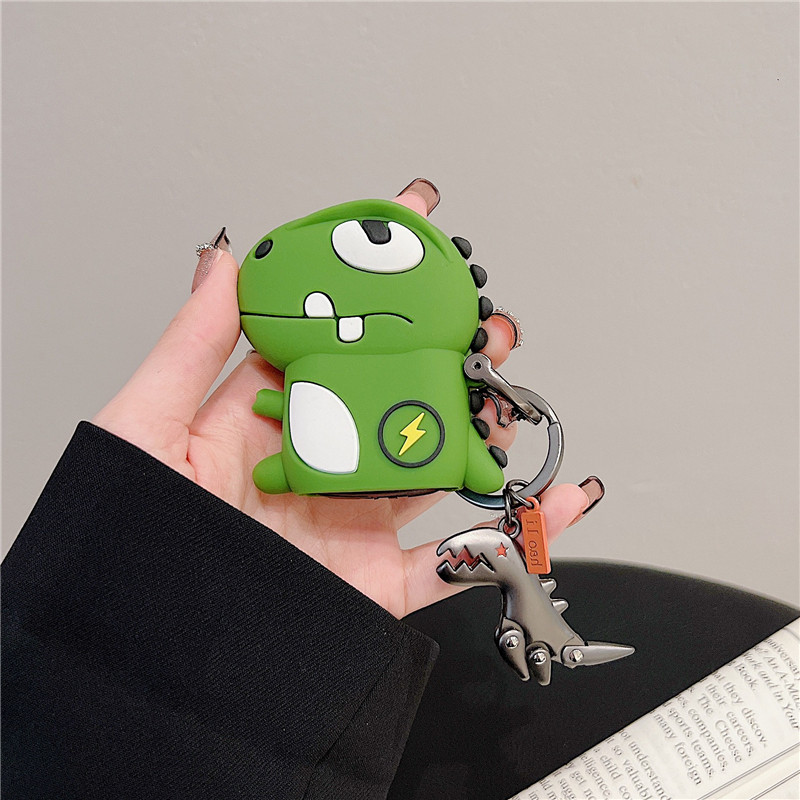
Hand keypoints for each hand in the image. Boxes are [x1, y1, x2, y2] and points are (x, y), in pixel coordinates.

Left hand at [93, 183, 595, 617]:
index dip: (375, 287)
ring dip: (484, 424)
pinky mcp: (376, 587)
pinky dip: (514, 533)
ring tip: (509, 385)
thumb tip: (224, 263)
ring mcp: (352, 525)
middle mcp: (318, 468)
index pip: (333, 338)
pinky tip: (554, 498)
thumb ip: (190, 348)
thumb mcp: (146, 427)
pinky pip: (458, 562)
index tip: (412, 232)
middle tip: (479, 318)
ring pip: (436, 465)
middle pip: (399, 399)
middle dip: (449, 353)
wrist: (139, 654)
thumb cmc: (126, 539)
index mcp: (265, 424)